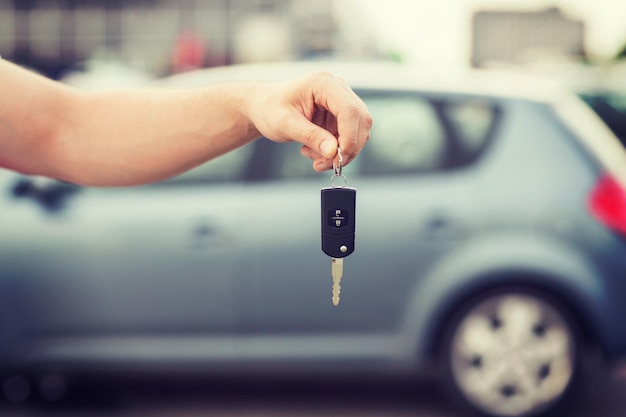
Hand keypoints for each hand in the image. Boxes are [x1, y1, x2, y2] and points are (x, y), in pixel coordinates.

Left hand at [247, 71, 371, 170]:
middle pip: (360, 121)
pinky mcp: (341, 114)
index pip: (349, 110)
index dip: (349, 137)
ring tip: (311, 156)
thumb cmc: (270, 110)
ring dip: (339, 152)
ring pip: (357, 132)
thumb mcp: (286, 125)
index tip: (337, 158)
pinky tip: (314, 151)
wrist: (264, 107)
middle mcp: (338, 88)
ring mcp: (342, 100)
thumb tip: (334, 152)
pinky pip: (349, 137)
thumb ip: (311, 137)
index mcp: (324, 83)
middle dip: (346, 148)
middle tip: (324, 165)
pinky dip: (335, 150)